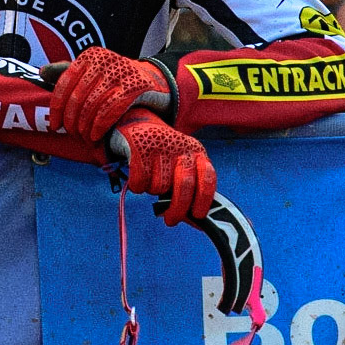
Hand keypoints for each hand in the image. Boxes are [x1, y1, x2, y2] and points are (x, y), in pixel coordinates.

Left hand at [43, 46, 174, 141]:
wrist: (152, 82)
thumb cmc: (114, 81)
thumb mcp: (91, 73)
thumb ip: (67, 73)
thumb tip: (41, 72)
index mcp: (89, 56)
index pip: (64, 84)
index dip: (57, 107)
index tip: (55, 125)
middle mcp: (103, 60)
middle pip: (77, 96)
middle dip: (72, 120)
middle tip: (72, 134)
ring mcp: (120, 71)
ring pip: (92, 104)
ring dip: (85, 126)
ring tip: (84, 137)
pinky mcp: (135, 85)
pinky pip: (110, 109)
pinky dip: (99, 125)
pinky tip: (95, 135)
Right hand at [106, 109, 216, 226]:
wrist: (137, 124)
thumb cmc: (163, 154)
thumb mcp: (182, 163)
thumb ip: (190, 186)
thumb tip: (194, 220)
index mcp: (197, 152)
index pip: (207, 177)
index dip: (204, 198)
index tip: (197, 215)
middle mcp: (181, 148)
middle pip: (184, 185)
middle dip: (178, 208)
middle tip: (171, 221)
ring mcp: (160, 146)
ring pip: (159, 186)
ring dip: (153, 191)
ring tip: (152, 181)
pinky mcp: (139, 148)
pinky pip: (140, 182)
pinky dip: (138, 187)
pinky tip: (139, 178)